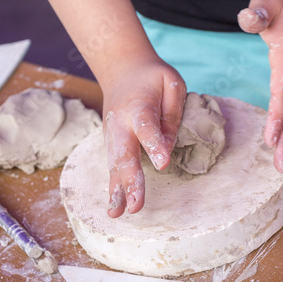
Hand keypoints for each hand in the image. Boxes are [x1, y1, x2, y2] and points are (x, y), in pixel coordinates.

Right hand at [102, 55, 185, 216]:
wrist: (121, 69)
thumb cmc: (151, 77)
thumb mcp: (171, 83)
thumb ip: (172, 114)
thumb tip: (168, 148)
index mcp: (139, 106)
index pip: (147, 127)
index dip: (154, 144)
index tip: (162, 163)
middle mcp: (121, 123)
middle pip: (124, 154)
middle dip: (130, 181)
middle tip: (136, 205)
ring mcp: (112, 134)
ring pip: (114, 165)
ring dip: (116, 190)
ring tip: (117, 213)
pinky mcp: (111, 142)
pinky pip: (112, 166)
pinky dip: (113, 186)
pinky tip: (114, 206)